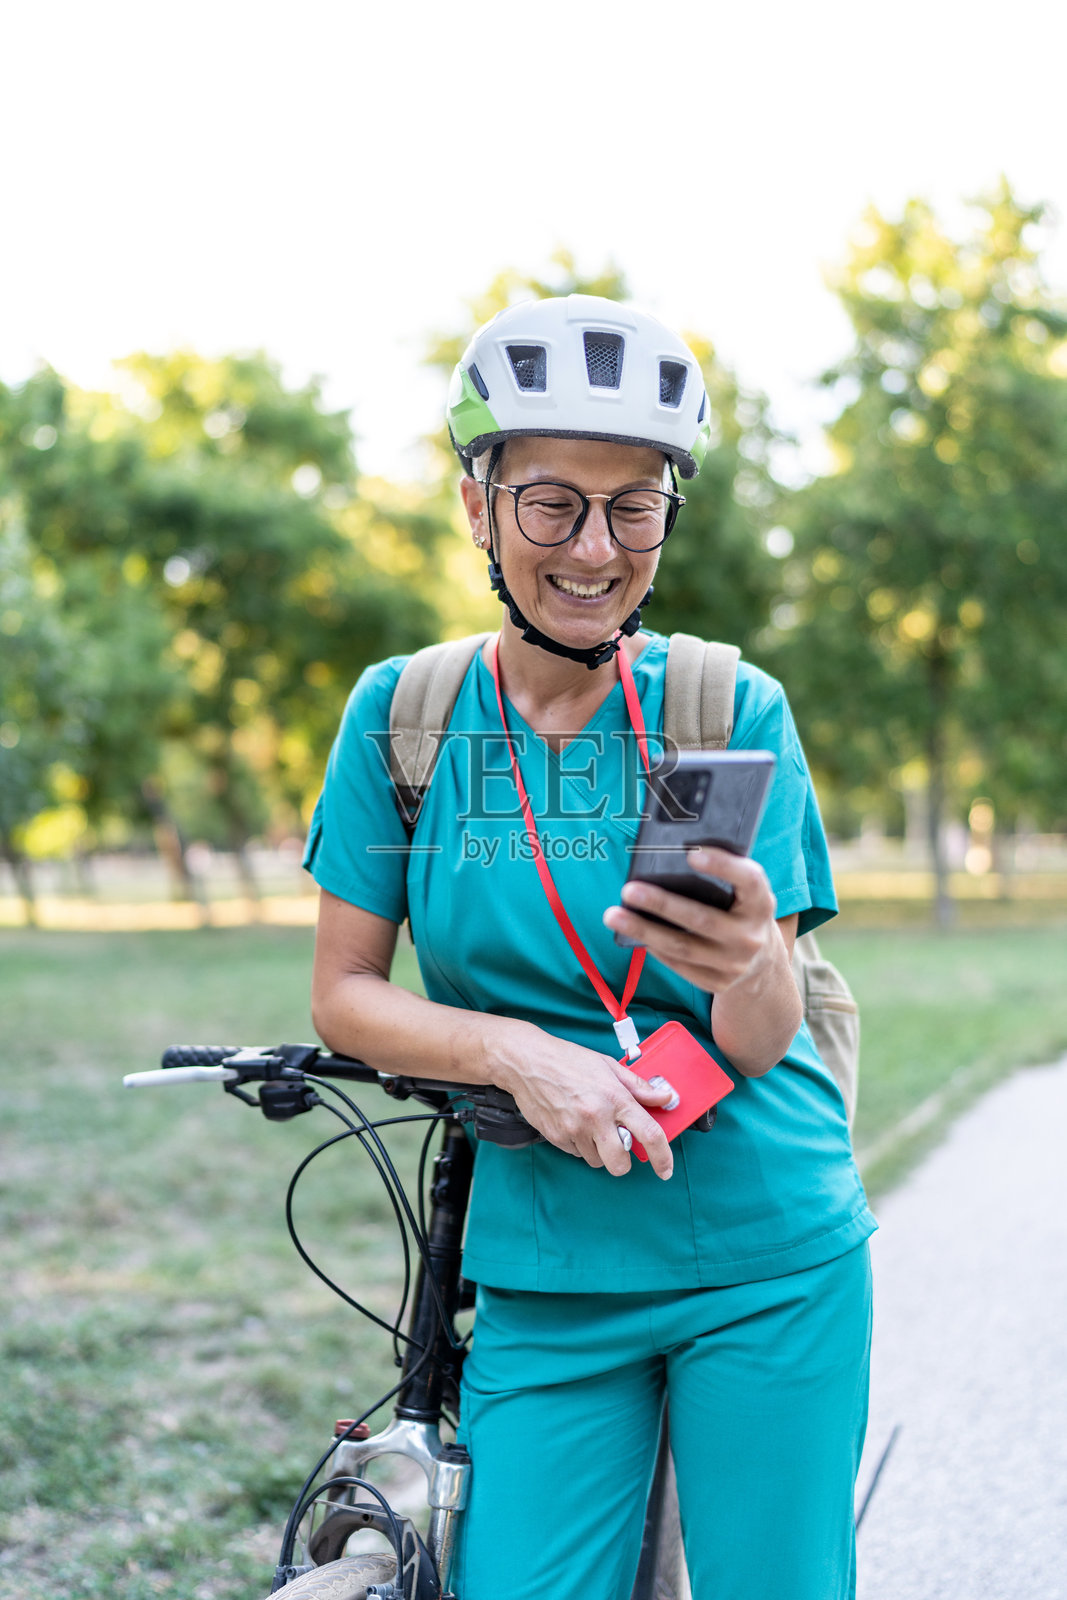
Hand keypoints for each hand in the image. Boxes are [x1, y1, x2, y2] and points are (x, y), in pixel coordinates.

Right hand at [495, 1030, 676, 1179]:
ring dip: (599, 1150)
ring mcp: (574, 1130)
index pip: (649, 1134)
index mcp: (615, 1098)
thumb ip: (639, 1086)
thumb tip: (665, 1097)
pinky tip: (574, 1123)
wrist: (527, 1062)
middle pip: (620, 1163)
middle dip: (623, 1161)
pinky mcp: (556, 1137)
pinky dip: (580, 1145)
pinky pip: (576, 1154)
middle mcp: (596, 1117)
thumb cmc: (568, 1060)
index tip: (665, 1169)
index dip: (662, 1157)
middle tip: (618, 1144)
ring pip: (596, 1161)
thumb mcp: (609, 1066)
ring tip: (590, 1125)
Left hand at [602, 847, 780, 994]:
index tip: (691, 854)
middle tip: (628, 889)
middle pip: (702, 919)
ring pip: (682, 947)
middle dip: (661, 904)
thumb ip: (721, 874)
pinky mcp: (718, 983)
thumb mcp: (744, 892)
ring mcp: (735, 964)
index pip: (749, 880)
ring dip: (644, 930)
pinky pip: (679, 965)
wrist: (761, 962)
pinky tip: (633, 934)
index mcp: (761, 902)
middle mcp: (751, 936)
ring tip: (613, 915)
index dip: (722, 866)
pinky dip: (654, 948)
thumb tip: (671, 855)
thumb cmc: (740, 910)